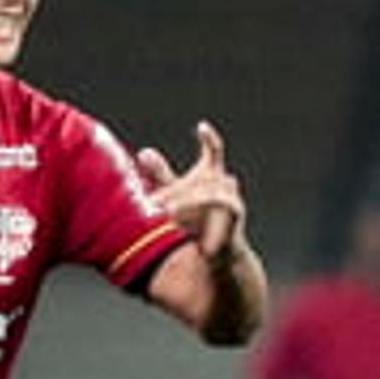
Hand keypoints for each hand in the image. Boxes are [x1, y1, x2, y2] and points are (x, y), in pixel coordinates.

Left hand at [136, 121, 246, 264]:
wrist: (215, 252)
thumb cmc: (195, 221)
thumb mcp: (175, 194)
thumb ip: (162, 174)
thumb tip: (144, 151)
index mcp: (211, 176)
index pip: (214, 153)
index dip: (210, 139)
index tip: (202, 126)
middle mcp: (225, 184)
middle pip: (199, 178)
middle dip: (173, 191)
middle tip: (151, 203)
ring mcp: (233, 197)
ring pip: (205, 191)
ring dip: (183, 202)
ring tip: (163, 212)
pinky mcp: (235, 213)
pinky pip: (220, 204)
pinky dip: (200, 210)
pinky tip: (183, 218)